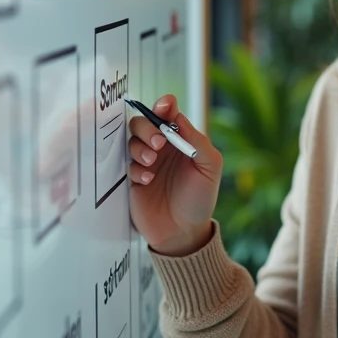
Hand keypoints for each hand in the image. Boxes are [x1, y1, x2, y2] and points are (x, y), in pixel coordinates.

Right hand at [128, 94, 221, 256]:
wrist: (184, 232)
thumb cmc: (200, 198)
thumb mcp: (210, 167)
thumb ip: (197, 141)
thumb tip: (178, 118)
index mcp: (181, 140)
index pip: (168, 114)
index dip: (163, 105)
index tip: (163, 106)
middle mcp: (162, 148)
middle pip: (144, 122)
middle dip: (148, 127)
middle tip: (159, 142)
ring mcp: (146, 163)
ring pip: (132, 140)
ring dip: (140, 146)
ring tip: (152, 162)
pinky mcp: (133, 179)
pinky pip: (127, 165)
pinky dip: (137, 168)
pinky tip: (148, 180)